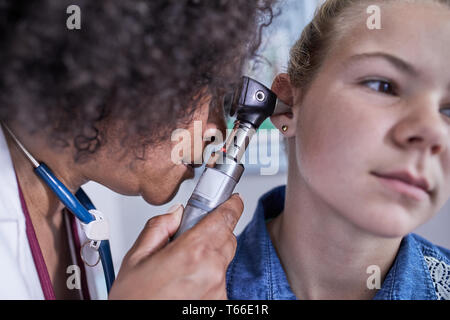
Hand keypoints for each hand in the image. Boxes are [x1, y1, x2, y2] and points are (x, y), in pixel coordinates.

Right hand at [108, 194, 243, 299]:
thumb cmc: (134, 301)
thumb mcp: (136, 258)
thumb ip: (159, 228)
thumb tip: (177, 213)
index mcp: (192, 252)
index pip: (225, 218)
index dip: (231, 204)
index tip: (232, 200)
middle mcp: (212, 271)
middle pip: (227, 237)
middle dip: (215, 231)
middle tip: (192, 236)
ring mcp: (218, 290)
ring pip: (223, 259)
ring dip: (210, 256)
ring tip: (182, 266)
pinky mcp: (219, 304)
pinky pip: (219, 279)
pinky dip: (208, 276)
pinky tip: (186, 282)